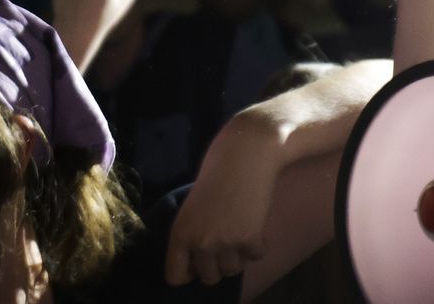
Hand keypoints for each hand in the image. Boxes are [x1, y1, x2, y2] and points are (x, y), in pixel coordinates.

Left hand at [165, 114, 275, 286]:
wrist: (245, 155)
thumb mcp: (192, 206)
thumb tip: (198, 262)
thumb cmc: (216, 173)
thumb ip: (192, 234)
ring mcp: (226, 242)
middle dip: (217, 265)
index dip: (189, 272)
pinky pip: (255, 256)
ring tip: (239, 232)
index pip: (176, 276)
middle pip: (209, 278)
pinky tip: (254, 225)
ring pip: (233, 270)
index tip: (197, 264)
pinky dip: (257, 245)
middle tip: (224, 245)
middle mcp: (200, 242)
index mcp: (180, 233)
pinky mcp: (251, 238)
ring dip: (238, 256)